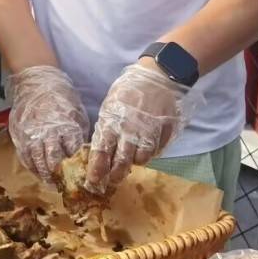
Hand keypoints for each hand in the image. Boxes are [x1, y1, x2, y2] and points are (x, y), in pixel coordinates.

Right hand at [7, 65, 89, 183]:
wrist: (36, 83)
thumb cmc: (61, 97)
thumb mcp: (77, 113)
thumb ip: (79, 134)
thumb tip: (86, 154)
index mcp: (67, 128)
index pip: (74, 155)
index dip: (79, 169)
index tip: (84, 178)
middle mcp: (49, 134)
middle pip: (56, 163)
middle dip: (62, 178)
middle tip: (68, 187)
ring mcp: (32, 136)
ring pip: (39, 164)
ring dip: (47, 177)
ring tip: (53, 184)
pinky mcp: (20, 136)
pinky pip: (25, 158)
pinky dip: (32, 168)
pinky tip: (39, 173)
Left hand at [86, 61, 188, 192]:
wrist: (156, 77)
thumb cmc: (128, 91)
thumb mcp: (110, 106)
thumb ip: (106, 128)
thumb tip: (100, 150)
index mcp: (112, 122)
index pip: (101, 152)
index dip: (97, 170)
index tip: (93, 181)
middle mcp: (129, 130)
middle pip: (122, 162)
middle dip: (116, 175)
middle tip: (113, 181)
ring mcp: (148, 133)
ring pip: (141, 160)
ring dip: (135, 162)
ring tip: (132, 159)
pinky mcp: (164, 133)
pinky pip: (156, 151)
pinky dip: (150, 153)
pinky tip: (146, 148)